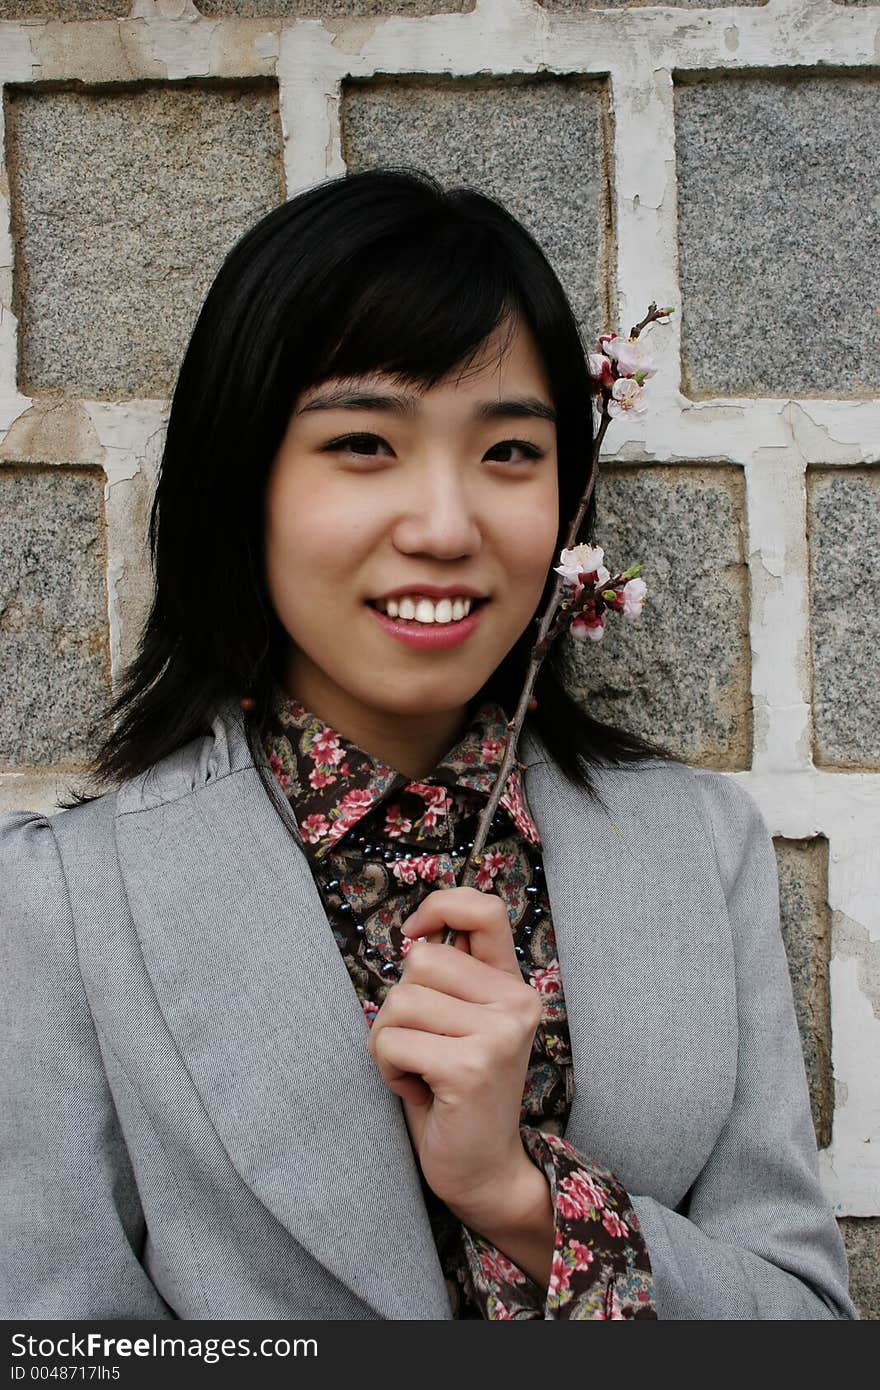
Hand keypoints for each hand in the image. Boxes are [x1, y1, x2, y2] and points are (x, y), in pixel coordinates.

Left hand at [367, 886, 543, 1224]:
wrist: (482, 1170)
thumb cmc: (454, 1090)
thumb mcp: (461, 1022)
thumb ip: (450, 976)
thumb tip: (415, 934)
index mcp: (513, 985)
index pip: (483, 910)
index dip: (439, 906)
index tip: (412, 934)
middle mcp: (516, 1002)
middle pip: (419, 961)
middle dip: (397, 1005)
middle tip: (421, 1047)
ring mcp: (499, 1034)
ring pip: (399, 1001)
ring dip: (388, 1041)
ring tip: (419, 1071)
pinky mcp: (471, 1067)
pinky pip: (391, 1043)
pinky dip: (388, 1070)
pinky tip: (417, 1090)